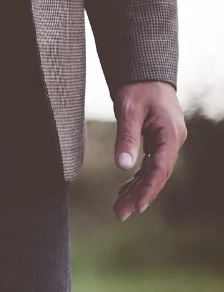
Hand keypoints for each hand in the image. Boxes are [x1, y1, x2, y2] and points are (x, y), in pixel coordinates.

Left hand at [112, 81, 186, 221]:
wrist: (146, 76)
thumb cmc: (138, 89)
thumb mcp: (128, 110)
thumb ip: (127, 137)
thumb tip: (123, 166)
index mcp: (170, 134)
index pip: (161, 168)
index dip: (149, 189)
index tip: (137, 207)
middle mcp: (172, 142)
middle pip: (157, 175)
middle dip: (140, 196)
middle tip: (120, 215)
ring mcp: (166, 144)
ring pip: (152, 174)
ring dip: (136, 191)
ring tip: (118, 210)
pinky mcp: (157, 144)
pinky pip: (148, 167)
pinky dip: (136, 180)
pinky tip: (123, 193)